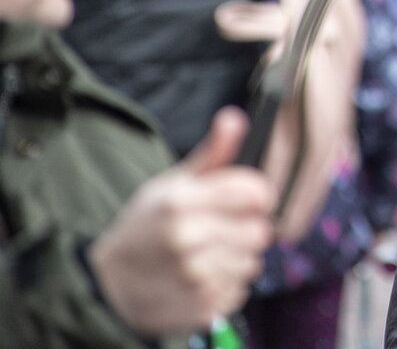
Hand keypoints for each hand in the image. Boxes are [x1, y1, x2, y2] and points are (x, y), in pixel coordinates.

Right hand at [87, 107, 276, 336]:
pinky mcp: (199, 309)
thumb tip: (236, 116)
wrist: (106, 284)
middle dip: (247, 229)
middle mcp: (188, 240)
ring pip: (253, 263)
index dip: (257, 195)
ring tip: (206, 255)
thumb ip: (212, 153)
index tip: (244, 199)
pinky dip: (226, 286)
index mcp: (182, 202)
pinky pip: (239, 291)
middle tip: (221, 230)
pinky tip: (200, 279)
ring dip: (237, 259)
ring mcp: (194, 278)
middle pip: (261, 232)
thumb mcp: (171, 183)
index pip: (257, 193)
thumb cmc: (145, 225)